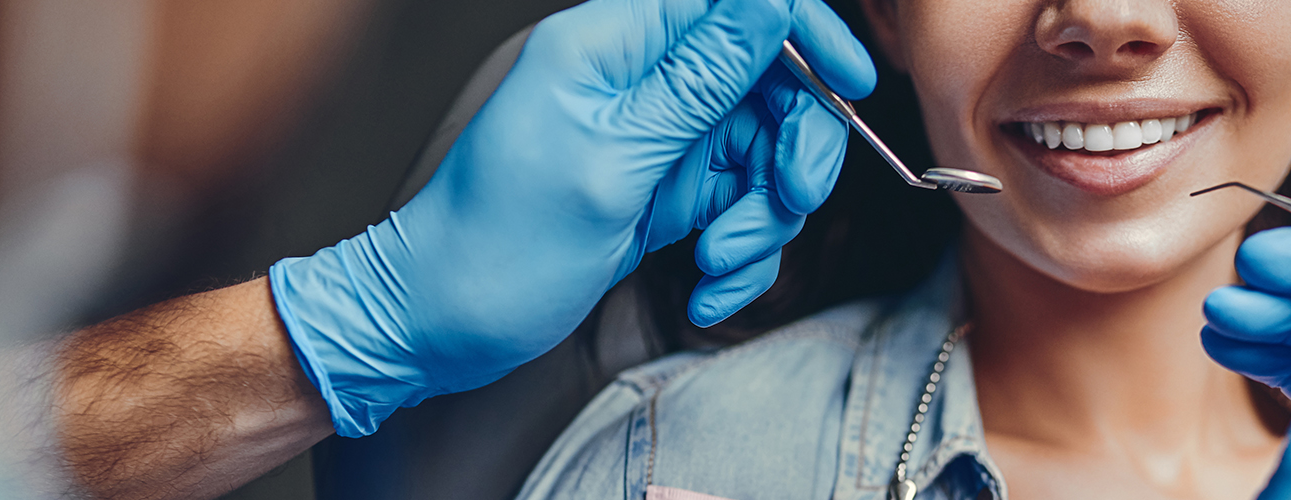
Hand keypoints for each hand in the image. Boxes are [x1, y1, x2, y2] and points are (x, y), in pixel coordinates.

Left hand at [267, 0, 875, 436]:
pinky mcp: (664, 188)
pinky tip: (704, 287)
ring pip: (761, 152)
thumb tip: (768, 0)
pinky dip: (737, 252)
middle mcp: (639, 79)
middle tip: (787, 202)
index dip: (804, 31)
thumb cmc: (497, 246)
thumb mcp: (612, 161)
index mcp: (611, 44)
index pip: (734, 0)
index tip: (849, 83)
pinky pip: (737, 204)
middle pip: (767, 81)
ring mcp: (655, 136)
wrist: (441, 325)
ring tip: (718, 263)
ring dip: (762, 218)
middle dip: (792, 149)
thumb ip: (699, 78)